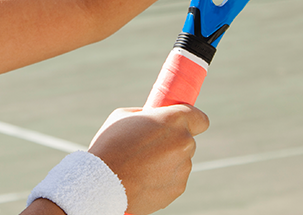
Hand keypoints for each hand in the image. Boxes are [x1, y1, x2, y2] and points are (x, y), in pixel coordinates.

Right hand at [86, 105, 209, 214]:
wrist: (102, 183)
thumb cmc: (110, 145)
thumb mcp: (124, 117)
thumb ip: (146, 115)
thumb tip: (154, 118)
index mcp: (173, 120)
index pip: (200, 119)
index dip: (192, 121)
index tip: (183, 124)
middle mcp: (184, 142)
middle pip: (187, 140)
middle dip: (172, 142)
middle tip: (150, 147)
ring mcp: (183, 167)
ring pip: (180, 161)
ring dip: (167, 161)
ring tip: (141, 166)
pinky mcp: (178, 187)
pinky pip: (174, 178)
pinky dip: (163, 178)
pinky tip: (143, 179)